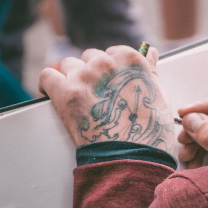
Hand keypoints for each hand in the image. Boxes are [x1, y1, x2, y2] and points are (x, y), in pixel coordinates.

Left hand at [39, 46, 174, 152]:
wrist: (131, 156)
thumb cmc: (149, 129)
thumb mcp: (159, 94)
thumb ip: (150, 70)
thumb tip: (151, 52)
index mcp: (130, 59)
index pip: (114, 52)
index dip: (113, 67)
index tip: (112, 80)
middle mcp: (105, 62)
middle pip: (91, 57)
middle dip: (93, 71)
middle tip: (98, 93)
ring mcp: (83, 76)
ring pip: (69, 65)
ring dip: (73, 77)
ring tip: (80, 97)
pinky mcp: (64, 93)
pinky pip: (47, 77)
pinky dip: (48, 84)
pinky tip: (53, 93)